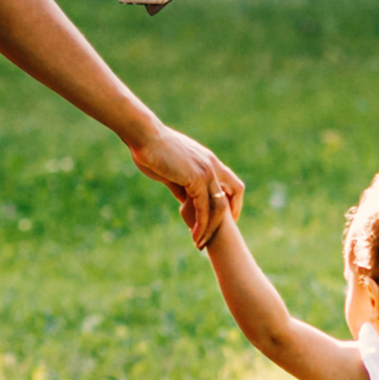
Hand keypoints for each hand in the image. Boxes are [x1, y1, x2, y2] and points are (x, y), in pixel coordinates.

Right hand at [131, 124, 244, 248]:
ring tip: (200, 243)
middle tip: (218, 235)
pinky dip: (201, 224)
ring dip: (211, 227)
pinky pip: (204, 208)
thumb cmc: (151, 149)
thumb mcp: (171, 171)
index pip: (231, 183)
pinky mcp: (196, 179)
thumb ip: (181, 185)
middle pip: (234, 193)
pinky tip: (194, 235)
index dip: (231, 201)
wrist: (144, 135)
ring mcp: (206, 171)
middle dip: (230, 217)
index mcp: (208, 160)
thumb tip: (184, 201)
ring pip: (219, 206)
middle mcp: (212, 165)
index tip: (224, 218)